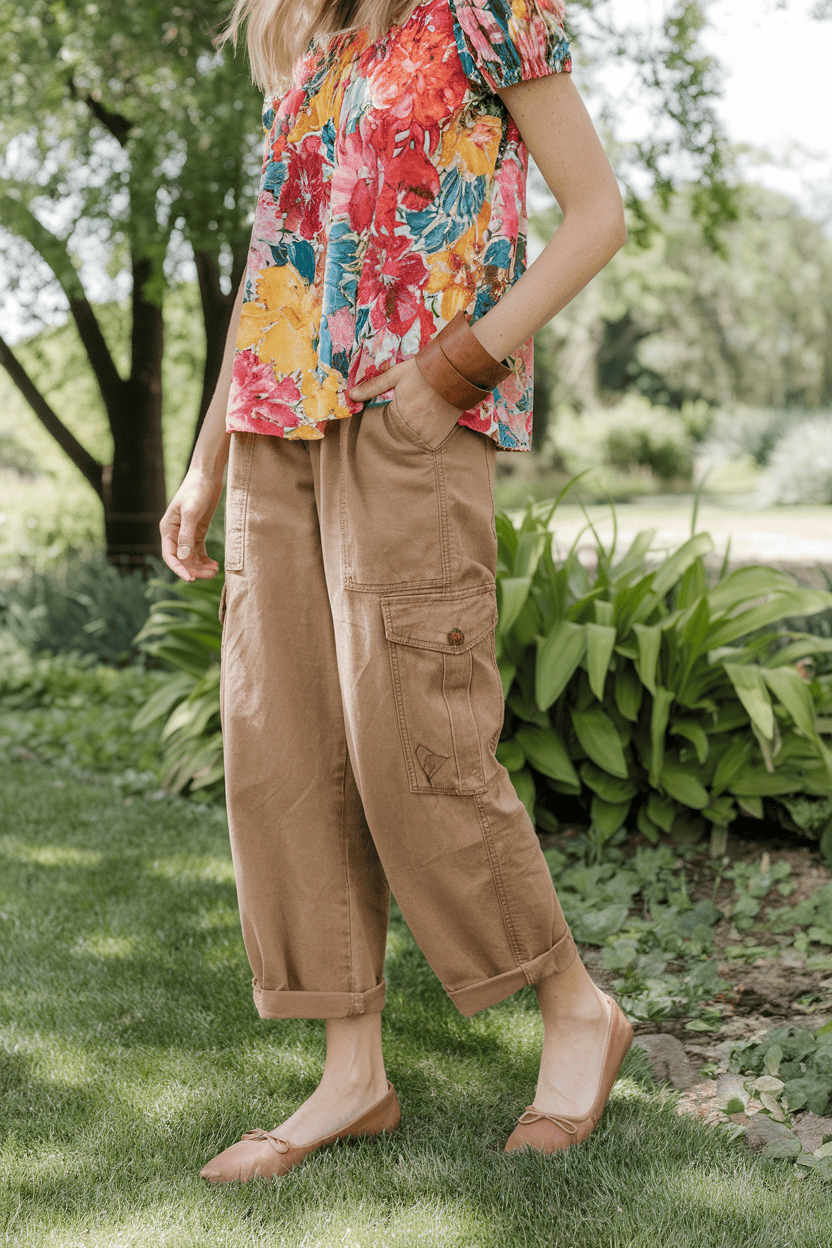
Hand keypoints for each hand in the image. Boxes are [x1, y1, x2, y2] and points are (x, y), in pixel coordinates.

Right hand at [159, 467, 223, 581]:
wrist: (207, 475)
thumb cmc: (196, 489)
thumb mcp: (191, 512)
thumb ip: (187, 534)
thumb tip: (183, 557)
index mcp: (168, 528)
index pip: (169, 555)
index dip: (178, 569)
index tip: (190, 579)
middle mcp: (175, 533)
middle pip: (182, 559)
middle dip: (194, 569)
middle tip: (210, 575)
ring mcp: (187, 533)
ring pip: (191, 557)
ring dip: (202, 566)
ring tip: (215, 570)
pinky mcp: (198, 531)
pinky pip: (199, 551)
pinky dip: (206, 559)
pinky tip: (215, 564)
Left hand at [349, 357, 464, 450]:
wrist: (456, 372)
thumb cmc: (423, 371)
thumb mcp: (396, 374)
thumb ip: (374, 386)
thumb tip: (352, 395)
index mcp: (400, 413)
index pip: (385, 427)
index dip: (386, 422)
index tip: (391, 416)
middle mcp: (414, 427)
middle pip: (399, 437)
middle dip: (398, 431)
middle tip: (403, 421)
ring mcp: (429, 433)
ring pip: (413, 443)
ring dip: (411, 437)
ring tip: (416, 423)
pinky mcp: (442, 434)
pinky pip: (429, 444)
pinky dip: (426, 439)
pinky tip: (427, 426)